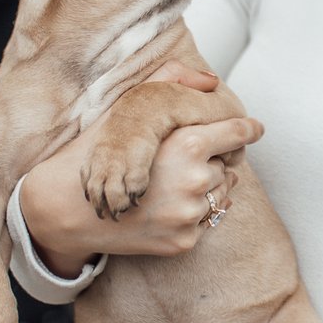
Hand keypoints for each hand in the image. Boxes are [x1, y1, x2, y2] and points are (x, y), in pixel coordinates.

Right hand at [22, 62, 263, 273]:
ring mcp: (190, 215)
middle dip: (210, 162)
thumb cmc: (98, 154)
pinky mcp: (184, 241)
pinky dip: (192, 214)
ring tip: (171, 185)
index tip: (255, 128)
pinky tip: (164, 208)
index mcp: (187, 146)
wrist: (68, 210)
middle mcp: (195, 182)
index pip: (237, 134)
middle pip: (227, 166)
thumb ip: (169, 84)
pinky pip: (206, 221)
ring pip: (221, 194)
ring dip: (206, 188)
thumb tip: (211, 81)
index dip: (247, 129)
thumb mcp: (128, 111)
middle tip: (177, 163)